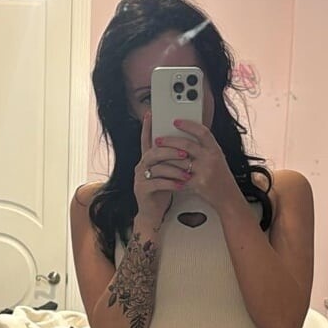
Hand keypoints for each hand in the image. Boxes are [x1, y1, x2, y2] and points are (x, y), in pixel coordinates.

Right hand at [133, 111, 191, 228]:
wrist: (152, 213)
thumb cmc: (161, 191)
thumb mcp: (167, 173)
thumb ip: (170, 160)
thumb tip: (185, 147)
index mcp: (147, 160)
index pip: (146, 140)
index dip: (147, 127)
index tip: (150, 114)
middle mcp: (141, 166)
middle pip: (154, 152)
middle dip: (170, 151)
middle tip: (185, 153)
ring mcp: (140, 178)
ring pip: (157, 168)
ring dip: (174, 169)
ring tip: (187, 173)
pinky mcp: (142, 190)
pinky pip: (157, 183)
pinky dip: (171, 183)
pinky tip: (181, 185)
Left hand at [159, 120, 242, 214]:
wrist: (228, 197)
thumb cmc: (220, 177)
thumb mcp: (216, 158)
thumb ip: (204, 148)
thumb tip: (186, 136)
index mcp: (215, 149)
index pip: (202, 132)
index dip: (188, 125)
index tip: (176, 121)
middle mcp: (211, 158)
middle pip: (187, 144)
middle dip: (169, 141)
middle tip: (158, 140)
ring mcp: (205, 171)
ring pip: (180, 161)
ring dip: (166, 158)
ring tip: (156, 156)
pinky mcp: (199, 184)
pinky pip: (180, 177)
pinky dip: (170, 174)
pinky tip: (162, 172)